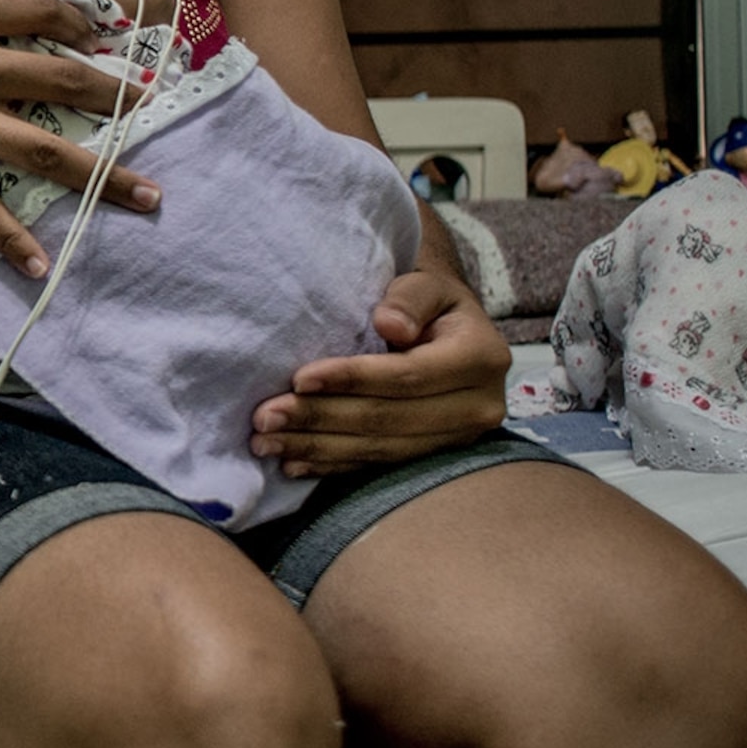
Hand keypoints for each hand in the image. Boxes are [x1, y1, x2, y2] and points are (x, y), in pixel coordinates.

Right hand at [0, 0, 160, 278]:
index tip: (101, 32)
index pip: (32, 11)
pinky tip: (42, 264)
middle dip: (111, 92)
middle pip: (55, 78)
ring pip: (41, 147)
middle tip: (152, 103)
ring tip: (148, 193)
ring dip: (101, 173)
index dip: (74, 20)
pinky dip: (11, 237)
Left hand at [250, 268, 510, 475]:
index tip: (299, 379)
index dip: (352, 379)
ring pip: (380, 449)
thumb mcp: (427, 282)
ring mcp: (458, 439)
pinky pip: (378, 465)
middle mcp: (478, 407)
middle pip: (389, 419)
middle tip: (265, 419)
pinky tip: (293, 463)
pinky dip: (333, 465)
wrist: (449, 327)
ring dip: (318, 447)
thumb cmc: (428, 300)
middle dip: (321, 420)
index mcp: (482, 358)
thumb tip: (390, 325)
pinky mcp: (434, 457)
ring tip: (266, 443)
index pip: (407, 376)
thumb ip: (409, 298)